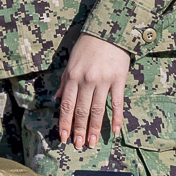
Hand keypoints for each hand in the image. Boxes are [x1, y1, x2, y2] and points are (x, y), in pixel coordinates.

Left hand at [55, 34, 130, 149]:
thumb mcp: (71, 61)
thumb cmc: (88, 45)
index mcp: (73, 77)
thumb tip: (56, 99)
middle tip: (78, 146)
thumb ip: (64, 82)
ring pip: (97, 110)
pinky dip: (116, 118)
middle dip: (79, 130)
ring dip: (94, 128)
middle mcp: (86, 81)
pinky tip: (114, 131)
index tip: (64, 138)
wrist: (110, 30)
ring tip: (91, 143)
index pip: (67, 105)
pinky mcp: (118, 80)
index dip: (65, 123)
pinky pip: (117, 103)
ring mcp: (103, 81)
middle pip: (81, 111)